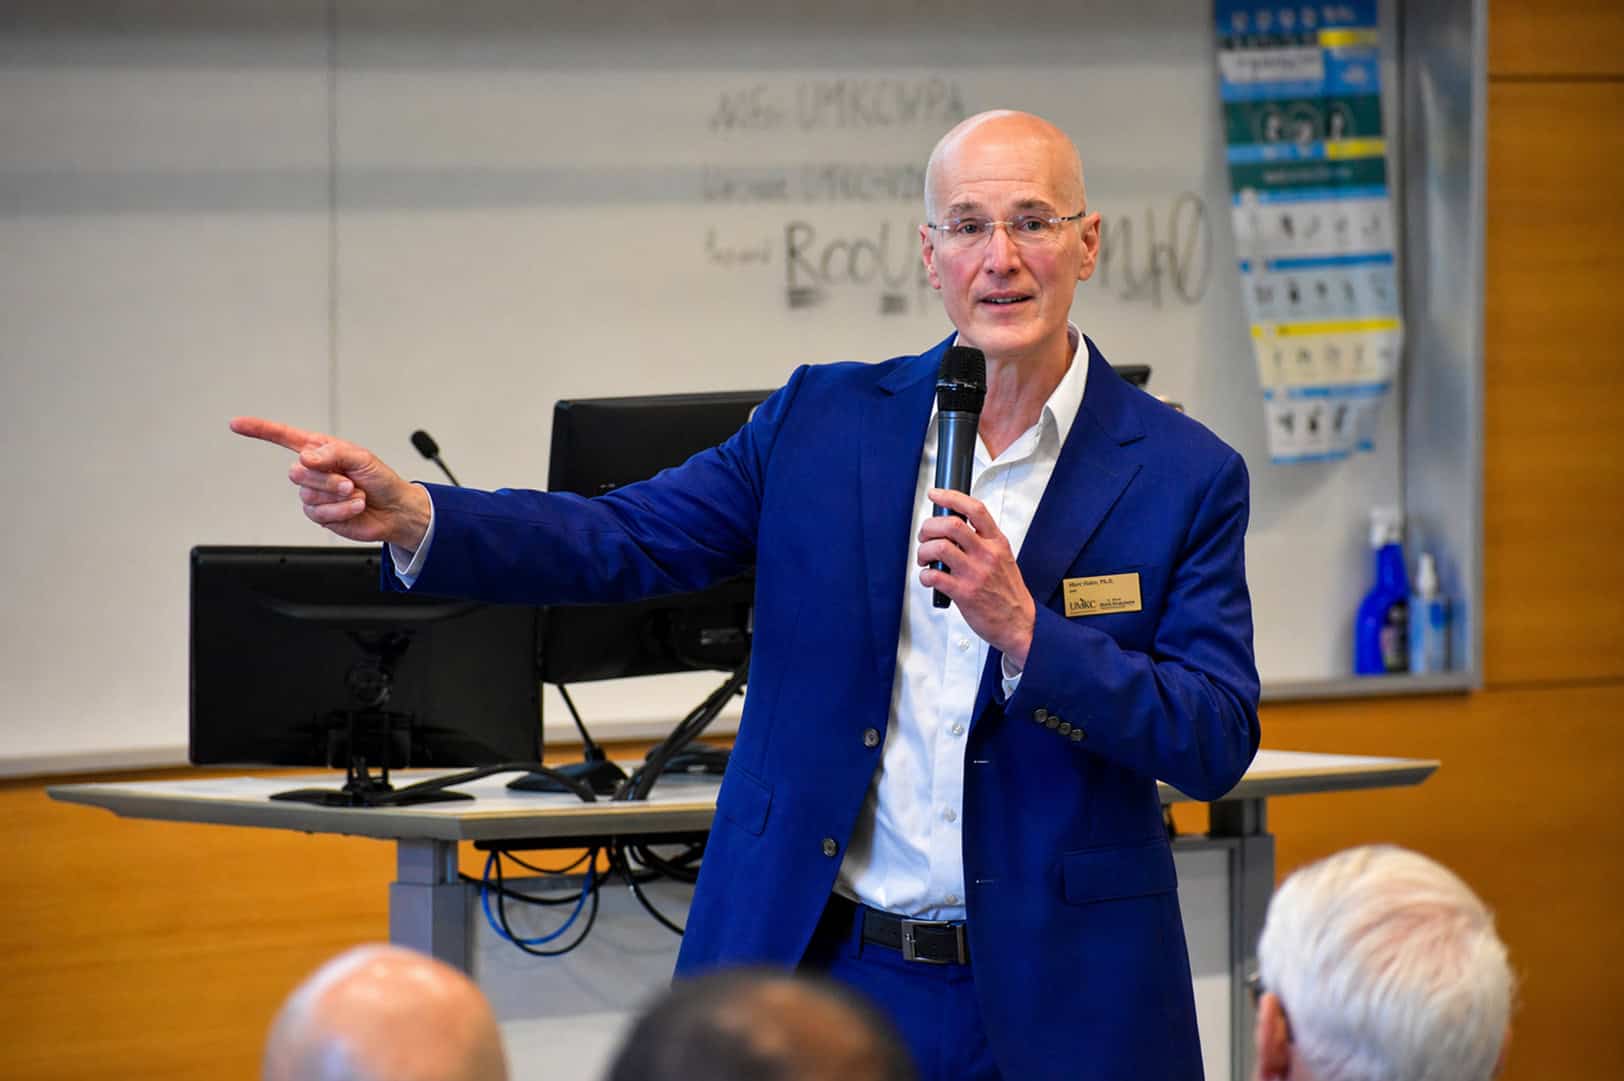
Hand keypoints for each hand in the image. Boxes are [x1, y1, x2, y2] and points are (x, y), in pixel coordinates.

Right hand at [229, 416, 431, 549]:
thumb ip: (333, 454)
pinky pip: (320, 513)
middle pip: (296, 472)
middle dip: (327, 479)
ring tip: (356, 494)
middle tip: (350, 482)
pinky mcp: (320, 514)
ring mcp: (315, 493)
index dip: (259, 430)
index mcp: (320, 450)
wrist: (394, 509)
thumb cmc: (380, 479)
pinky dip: (342, 510)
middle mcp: (314, 470)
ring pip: (308, 495)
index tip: (236, 424)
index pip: (283, 437)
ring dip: (337, 496)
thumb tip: (306, 458)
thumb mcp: (361, 458)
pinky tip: (355, 507)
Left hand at [917, 488, 1035, 666]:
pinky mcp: (964, 593)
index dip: (951, 497)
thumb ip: (982, 542)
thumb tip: (953, 529)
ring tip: (924, 559)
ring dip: (923, 551)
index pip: (975, 509)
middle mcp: (986, 554)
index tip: (936, 494)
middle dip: (929, 527)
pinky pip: (934, 576)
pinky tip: (929, 578)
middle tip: (925, 536)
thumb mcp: (1003, 558)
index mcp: (997, 542)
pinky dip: (925, 575)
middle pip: (951, 525)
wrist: (1019, 623)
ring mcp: (975, 573)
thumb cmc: (1008, 592)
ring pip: (939, 548)